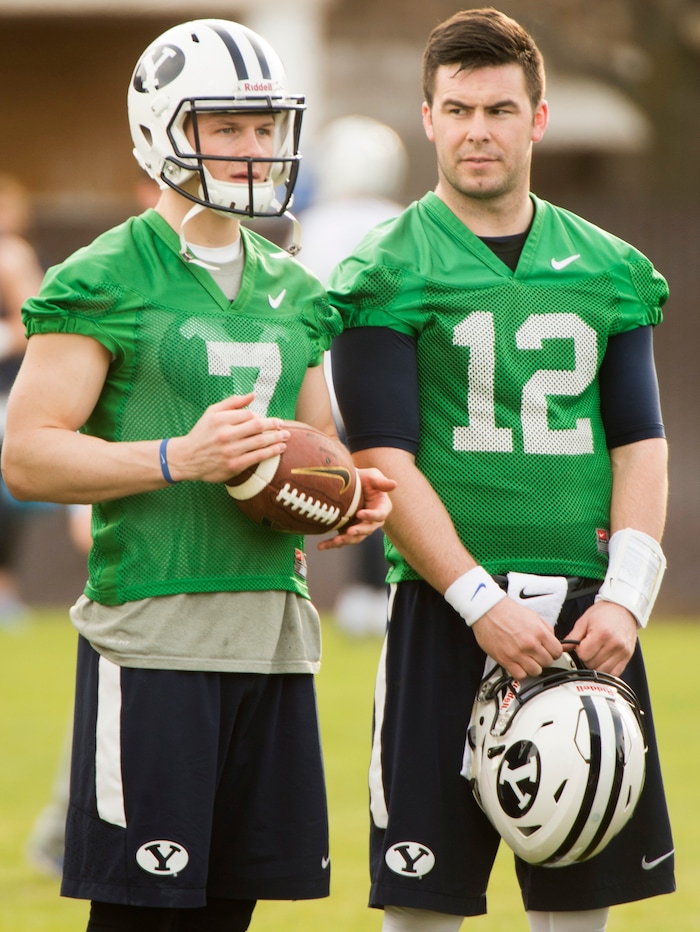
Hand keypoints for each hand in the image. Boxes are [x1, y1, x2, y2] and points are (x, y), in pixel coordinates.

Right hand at [165, 393, 290, 483]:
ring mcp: (230, 450)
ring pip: (260, 441)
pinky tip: (280, 449)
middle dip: (274, 425)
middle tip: (283, 426)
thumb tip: (253, 394)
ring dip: (277, 438)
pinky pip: (258, 457)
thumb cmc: (202, 434)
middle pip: (258, 426)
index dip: (262, 417)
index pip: (249, 414)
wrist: (187, 458)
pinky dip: (271, 452)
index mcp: (221, 419)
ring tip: (286, 436)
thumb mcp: (212, 412)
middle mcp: (226, 434)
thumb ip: (232, 402)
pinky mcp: (234, 465)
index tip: (269, 421)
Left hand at [317, 467, 396, 550]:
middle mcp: (373, 521)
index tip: (360, 513)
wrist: (348, 484)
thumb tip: (394, 484)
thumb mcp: (372, 476)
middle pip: (368, 529)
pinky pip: (341, 540)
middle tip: (349, 531)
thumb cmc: (364, 478)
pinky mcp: (347, 531)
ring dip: (345, 541)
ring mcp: (360, 527)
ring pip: (355, 538)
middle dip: (358, 531)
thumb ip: (381, 482)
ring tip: (335, 541)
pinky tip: (321, 546)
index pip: (380, 515)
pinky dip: (331, 544)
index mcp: (382, 507)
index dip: (371, 516)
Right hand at [471, 597, 563, 679]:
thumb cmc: (507, 612)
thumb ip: (547, 630)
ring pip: (536, 671)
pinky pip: (520, 675)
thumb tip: (556, 642)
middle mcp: (529, 644)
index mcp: (539, 632)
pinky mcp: (505, 660)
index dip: (554, 652)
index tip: (549, 651)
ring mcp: (517, 653)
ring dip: (533, 666)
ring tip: (527, 659)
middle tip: (537, 653)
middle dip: (543, 658)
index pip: (557, 652)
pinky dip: (520, 672)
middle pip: (547, 662)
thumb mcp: (533, 616)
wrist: (488, 610)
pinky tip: (518, 664)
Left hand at [563, 600, 637, 675]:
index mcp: (602, 633)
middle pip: (592, 664)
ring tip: (596, 653)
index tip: (581, 645)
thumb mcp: (585, 620)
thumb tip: (561, 648)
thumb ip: (573, 636)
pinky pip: (614, 673)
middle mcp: (614, 644)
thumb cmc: (604, 613)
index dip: (579, 651)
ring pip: (602, 671)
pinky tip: (603, 660)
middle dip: (586, 658)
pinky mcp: (627, 657)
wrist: (624, 609)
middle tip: (589, 648)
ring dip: (595, 665)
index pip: (583, 655)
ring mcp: (622, 652)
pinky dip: (606, 670)